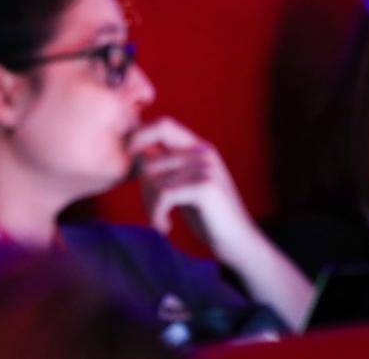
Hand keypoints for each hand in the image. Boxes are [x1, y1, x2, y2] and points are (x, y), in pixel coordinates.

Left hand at [128, 117, 253, 251]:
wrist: (239, 242)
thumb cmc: (207, 216)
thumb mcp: (186, 185)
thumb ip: (168, 166)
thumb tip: (135, 150)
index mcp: (199, 147)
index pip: (163, 125)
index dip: (139, 136)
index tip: (129, 160)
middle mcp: (204, 152)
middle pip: (150, 159)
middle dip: (142, 188)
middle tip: (152, 209)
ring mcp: (206, 168)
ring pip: (153, 180)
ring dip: (149, 206)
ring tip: (160, 220)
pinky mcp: (205, 187)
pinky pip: (163, 194)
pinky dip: (156, 214)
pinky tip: (165, 227)